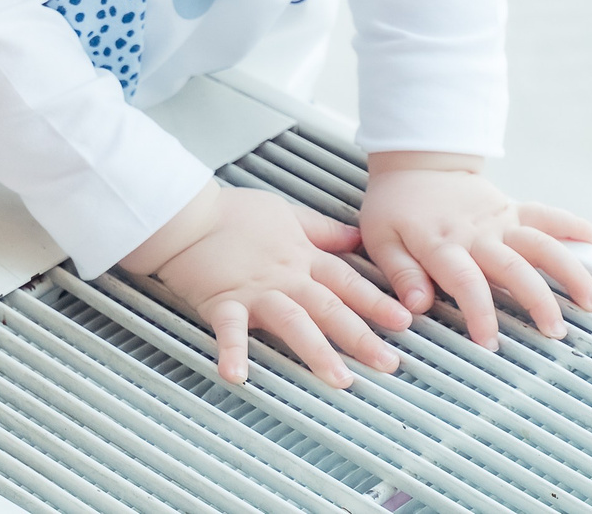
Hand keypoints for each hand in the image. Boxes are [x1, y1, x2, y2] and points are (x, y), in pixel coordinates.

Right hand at [151, 185, 410, 387]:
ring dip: (316, 351)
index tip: (404, 322)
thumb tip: (356, 239)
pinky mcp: (222, 302)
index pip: (346, 282)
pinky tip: (237, 376)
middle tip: (389, 363)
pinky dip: (232, 352)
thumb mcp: (287, 213)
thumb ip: (323, 231)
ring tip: (339, 379)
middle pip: (329, 308)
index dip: (376, 302)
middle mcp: (285, 278)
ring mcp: (255, 292)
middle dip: (361, 336)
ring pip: (293, 322)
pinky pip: (229, 330)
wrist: (187, 213)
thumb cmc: (233, 212)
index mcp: (301, 258)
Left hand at [358, 154, 591, 349]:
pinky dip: (574, 225)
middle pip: (514, 267)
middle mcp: (477, 233)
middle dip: (538, 301)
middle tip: (556, 332)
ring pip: (542, 244)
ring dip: (569, 272)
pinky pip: (547, 214)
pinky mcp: (513, 209)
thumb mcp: (380, 237)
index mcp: (441, 243)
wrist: (414, 162)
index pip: (466, 282)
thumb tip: (416, 306)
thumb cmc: (394, 207)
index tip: (490, 342)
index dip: (480, 312)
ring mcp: (499, 221)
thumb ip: (400, 272)